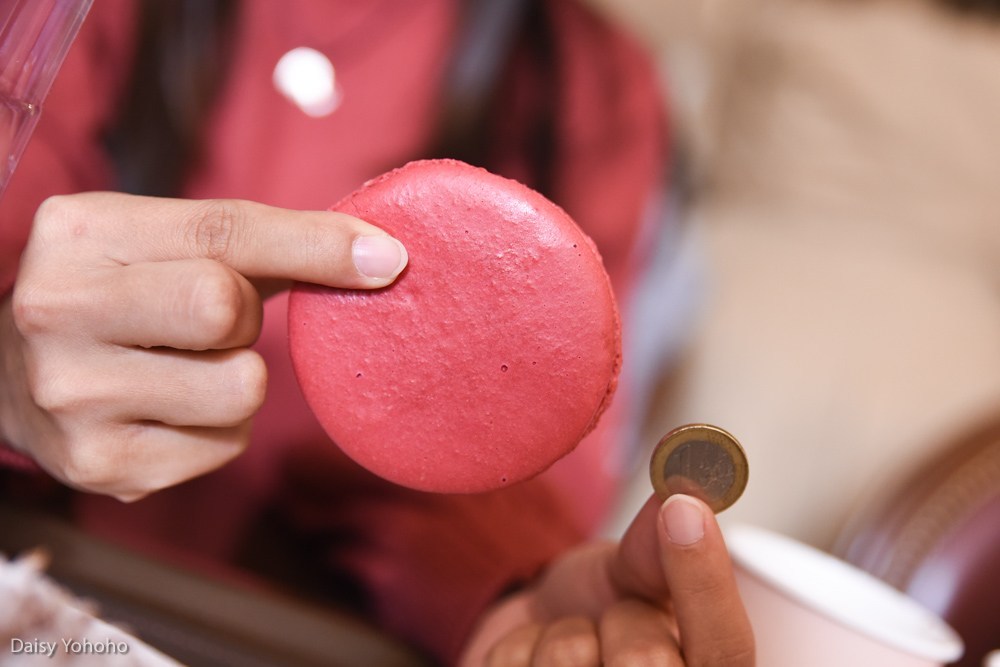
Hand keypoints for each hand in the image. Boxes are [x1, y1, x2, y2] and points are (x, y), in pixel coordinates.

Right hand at [0, 192, 406, 499]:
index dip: (316, 245)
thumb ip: (265, 244)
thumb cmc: (121, 294)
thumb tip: (382, 258)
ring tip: (185, 366)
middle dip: (241, 317)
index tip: (388, 258)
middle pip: (224, 309)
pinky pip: (225, 446)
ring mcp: (72, 395)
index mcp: (80, 233)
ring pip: (239, 388)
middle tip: (210, 321)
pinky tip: (170, 409)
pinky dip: (219, 429)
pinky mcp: (100, 465)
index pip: (225, 232)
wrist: (10, 376)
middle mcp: (57, 310)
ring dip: (236, 378)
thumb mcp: (166, 245)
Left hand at [460, 494, 753, 665]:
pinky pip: (512, 663)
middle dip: (619, 618)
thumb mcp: (635, 579)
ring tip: (570, 644)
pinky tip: (531, 660)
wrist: (533, 643)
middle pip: (646, 660)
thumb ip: (659, 550)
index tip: (683, 507)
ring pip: (571, 656)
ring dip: (560, 632)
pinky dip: (514, 647)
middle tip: (610, 622)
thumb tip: (685, 491)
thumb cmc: (597, 617)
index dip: (706, 582)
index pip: (728, 649)